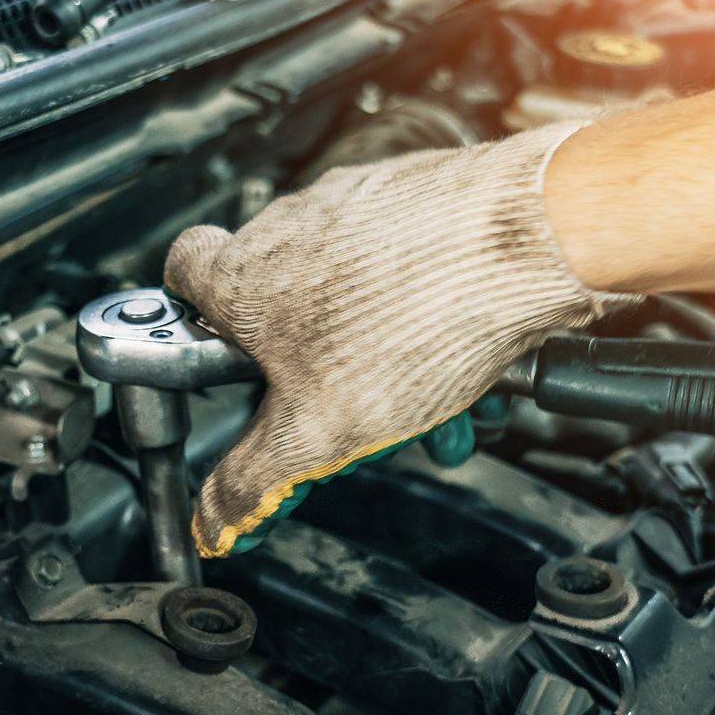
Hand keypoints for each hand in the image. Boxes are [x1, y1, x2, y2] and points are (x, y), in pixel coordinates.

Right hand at [164, 121, 639, 557]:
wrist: (534, 237)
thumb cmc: (421, 312)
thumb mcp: (319, 433)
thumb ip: (253, 479)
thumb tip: (213, 517)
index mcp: (243, 278)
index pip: (180, 277)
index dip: (193, 322)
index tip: (220, 366)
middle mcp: (292, 226)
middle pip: (278, 304)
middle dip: (312, 370)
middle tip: (345, 417)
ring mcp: (359, 203)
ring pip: (350, 293)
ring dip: (377, 354)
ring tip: (429, 403)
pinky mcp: (421, 196)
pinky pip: (407, 267)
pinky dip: (425, 317)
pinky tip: (464, 356)